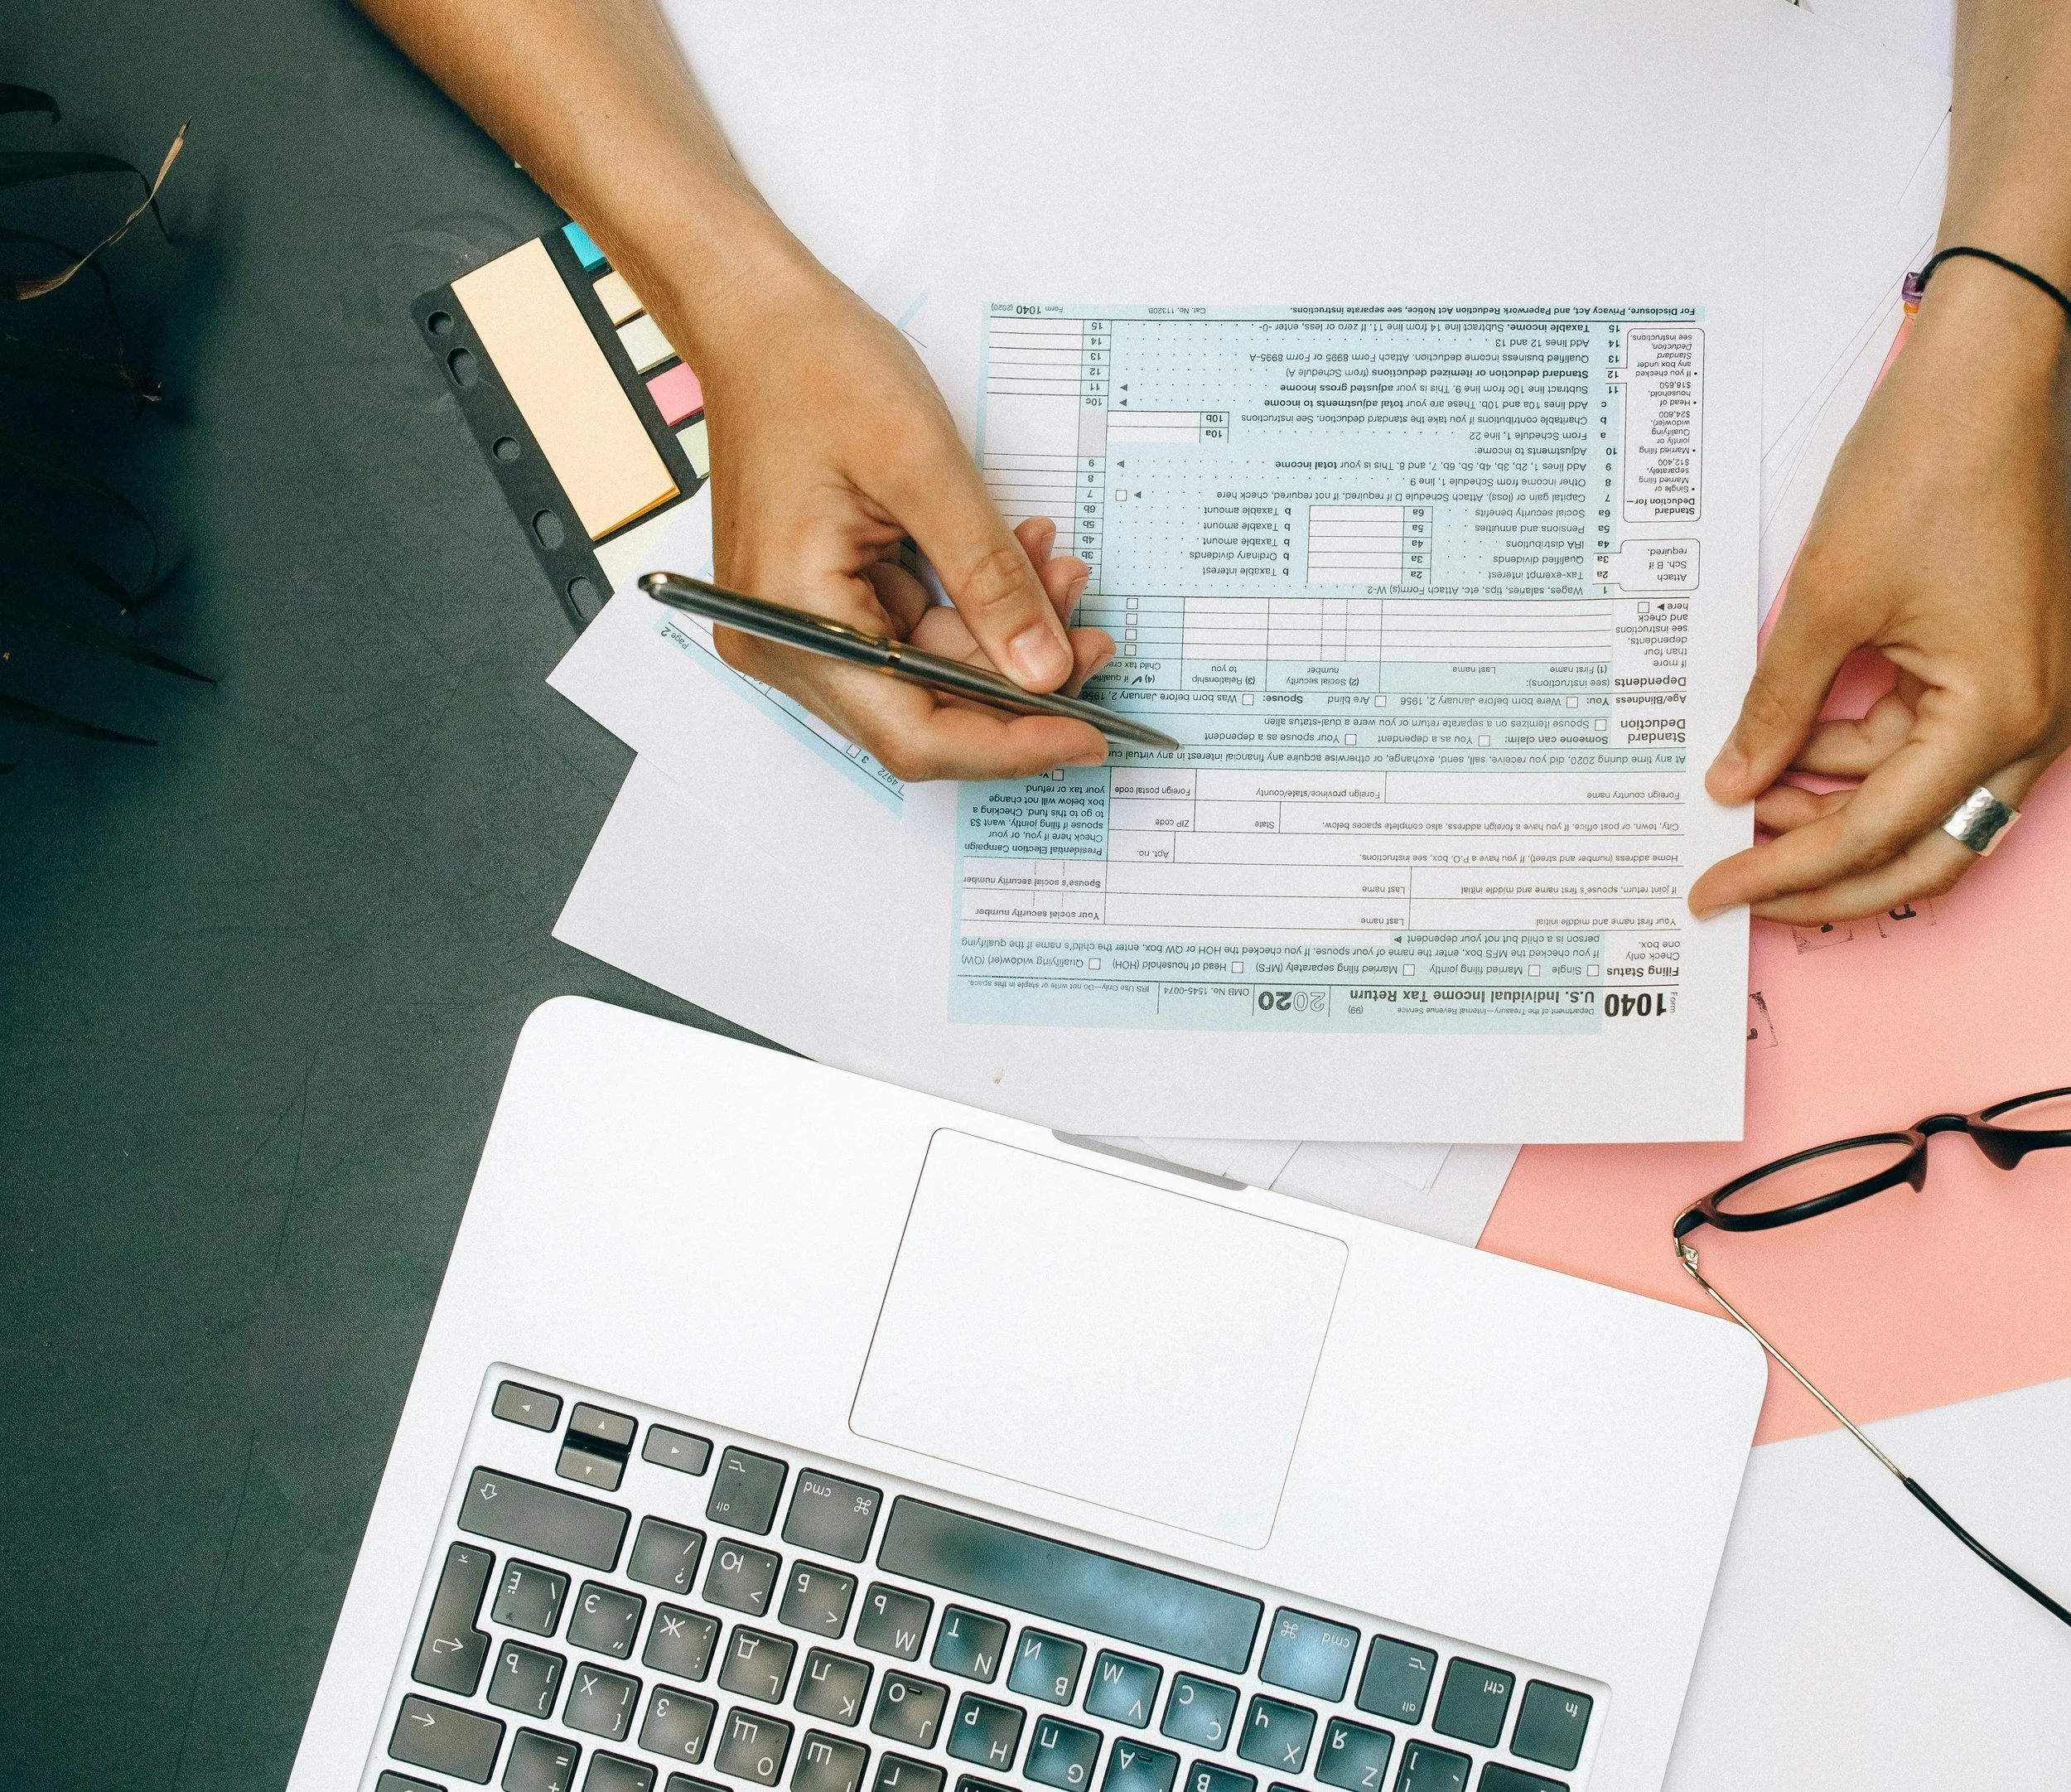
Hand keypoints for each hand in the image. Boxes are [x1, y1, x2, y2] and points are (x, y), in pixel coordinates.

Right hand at [654, 249, 1113, 781]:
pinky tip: (1017, 558)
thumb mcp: (925, 469)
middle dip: (1017, 682)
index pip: (913, 733)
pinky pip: (915, 631)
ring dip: (1003, 635)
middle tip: (1092, 639)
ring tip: (1059, 571)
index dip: (1009, 745)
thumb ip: (989, 580)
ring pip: (929, 674)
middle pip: (923, 714)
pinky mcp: (826, 602)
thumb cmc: (815, 368)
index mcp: (788, 620)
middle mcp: (783, 643)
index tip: (1088, 734)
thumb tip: (1045, 672)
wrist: (760, 317)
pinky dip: (972, 605)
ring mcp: (803, 627)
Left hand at [1689, 259, 2070, 923]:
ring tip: (1740, 795)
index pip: (1874, 833)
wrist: (1984, 377)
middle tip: (1736, 887)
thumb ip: (1777, 708)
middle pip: (1919, 848)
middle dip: (1822, 875)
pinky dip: (1857, 755)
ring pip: (1921, 799)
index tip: (1714, 893)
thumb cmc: (1923, 471)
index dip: (1784, 872)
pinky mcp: (2003, 667)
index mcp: (1998, 713)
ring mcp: (2026, 695)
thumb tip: (1732, 783)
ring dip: (1833, 806)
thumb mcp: (1825, 604)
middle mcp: (2033, 720)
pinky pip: (1928, 742)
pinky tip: (1788, 750)